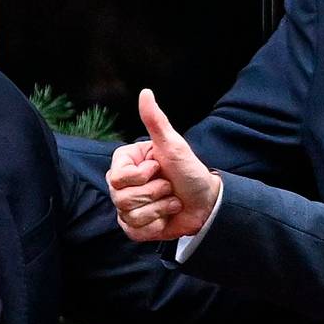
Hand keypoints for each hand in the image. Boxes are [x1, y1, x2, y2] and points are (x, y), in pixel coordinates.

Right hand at [108, 89, 218, 241]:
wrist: (206, 202)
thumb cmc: (189, 170)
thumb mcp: (173, 145)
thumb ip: (156, 120)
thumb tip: (145, 92)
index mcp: (126, 163)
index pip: (117, 177)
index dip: (141, 177)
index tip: (158, 168)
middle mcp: (122, 185)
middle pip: (121, 198)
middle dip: (154, 194)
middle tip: (168, 186)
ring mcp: (126, 207)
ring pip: (129, 215)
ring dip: (159, 209)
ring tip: (171, 200)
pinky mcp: (134, 227)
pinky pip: (134, 231)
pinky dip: (155, 225)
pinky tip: (166, 216)